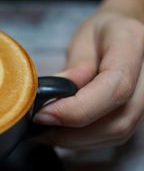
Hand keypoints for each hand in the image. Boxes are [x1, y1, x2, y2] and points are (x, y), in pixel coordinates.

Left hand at [34, 9, 143, 148]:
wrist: (128, 32)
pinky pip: (114, 135)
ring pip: (116, 133)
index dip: (76, 108)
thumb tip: (56, 97)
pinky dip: (84, 139)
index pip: (114, 87)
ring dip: (75, 140)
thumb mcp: (84, 36)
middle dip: (71, 132)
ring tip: (45, 130)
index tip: (42, 113)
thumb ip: (76, 65)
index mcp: (133, 44)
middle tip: (38, 125)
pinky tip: (61, 131)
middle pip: (117, 120)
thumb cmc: (104, 31)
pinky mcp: (138, 113)